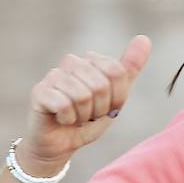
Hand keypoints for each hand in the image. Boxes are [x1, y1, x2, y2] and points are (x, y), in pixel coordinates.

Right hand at [21, 35, 151, 173]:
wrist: (61, 144)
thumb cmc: (88, 119)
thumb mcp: (115, 97)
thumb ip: (129, 69)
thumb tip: (144, 39)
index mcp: (91, 61)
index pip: (117, 72)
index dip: (117, 97)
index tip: (107, 108)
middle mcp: (71, 62)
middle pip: (101, 84)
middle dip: (100, 108)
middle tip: (88, 115)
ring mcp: (53, 75)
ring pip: (82, 96)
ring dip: (83, 115)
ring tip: (75, 117)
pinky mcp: (39, 91)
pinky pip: (64, 105)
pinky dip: (68, 119)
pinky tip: (62, 119)